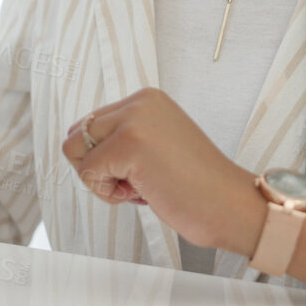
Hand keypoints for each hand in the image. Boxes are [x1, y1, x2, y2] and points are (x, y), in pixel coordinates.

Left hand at [61, 88, 262, 253]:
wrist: (230, 206)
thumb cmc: (195, 186)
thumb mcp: (156, 144)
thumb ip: (124, 135)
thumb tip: (75, 143)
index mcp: (146, 99)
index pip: (91, 125)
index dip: (104, 158)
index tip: (139, 172)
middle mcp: (139, 102)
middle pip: (76, 135)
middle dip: (96, 166)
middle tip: (134, 183)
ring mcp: (133, 121)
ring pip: (75, 151)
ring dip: (100, 180)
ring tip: (139, 187)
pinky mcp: (129, 144)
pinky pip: (87, 172)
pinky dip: (107, 193)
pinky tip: (141, 194)